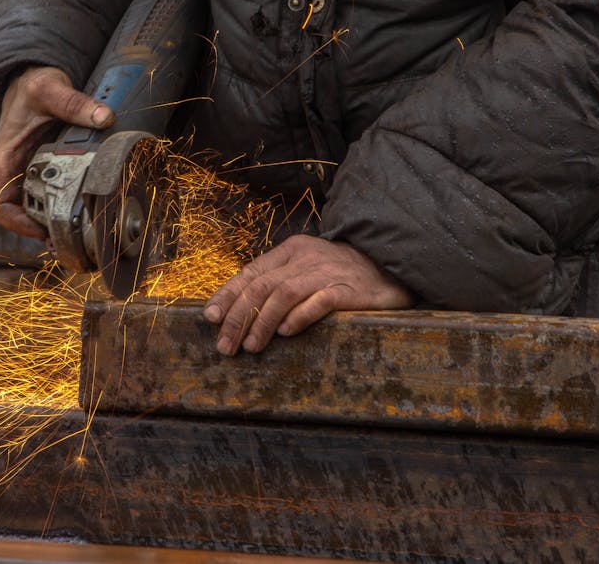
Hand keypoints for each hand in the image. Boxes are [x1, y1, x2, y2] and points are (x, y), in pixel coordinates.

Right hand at [0, 66, 113, 238]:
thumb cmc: (33, 86)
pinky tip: (82, 213)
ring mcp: (25, 172)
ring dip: (52, 222)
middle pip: (18, 215)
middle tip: (71, 238)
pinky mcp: (40, 170)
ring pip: (32, 209)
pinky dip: (60, 208)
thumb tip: (104, 117)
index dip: (18, 224)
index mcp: (4, 159)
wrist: (32, 78)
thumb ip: (75, 103)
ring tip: (79, 234)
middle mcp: (11, 171)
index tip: (43, 229)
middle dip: (41, 229)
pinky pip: (46, 196)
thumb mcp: (50, 89)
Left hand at [204, 235, 414, 355]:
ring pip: (283, 294)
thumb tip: (240, 310)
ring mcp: (326, 272)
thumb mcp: (305, 269)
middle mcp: (304, 258)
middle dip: (238, 318)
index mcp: (290, 251)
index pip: (250, 273)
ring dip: (262, 322)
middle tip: (226, 346)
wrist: (389, 267)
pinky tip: (286, 334)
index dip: (227, 296)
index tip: (210, 319)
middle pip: (261, 286)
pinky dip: (299, 317)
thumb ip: (278, 283)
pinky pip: (318, 302)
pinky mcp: (347, 289)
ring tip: (251, 347)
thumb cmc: (341, 274)